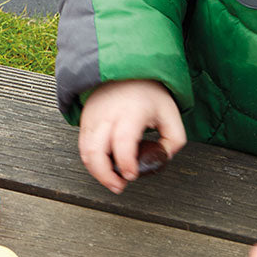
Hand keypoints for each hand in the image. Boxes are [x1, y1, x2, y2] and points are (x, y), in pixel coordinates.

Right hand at [79, 79, 185, 193]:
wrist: (125, 71)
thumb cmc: (148, 93)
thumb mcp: (171, 114)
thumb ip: (173, 141)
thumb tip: (161, 159)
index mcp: (130, 112)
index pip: (122, 142)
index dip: (125, 163)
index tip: (132, 176)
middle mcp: (107, 115)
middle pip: (95, 151)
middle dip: (105, 175)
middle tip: (119, 186)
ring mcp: (92, 118)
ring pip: (85, 151)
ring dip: (96, 171)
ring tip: (112, 180)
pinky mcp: (85, 121)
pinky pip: (83, 146)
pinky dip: (92, 161)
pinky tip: (105, 167)